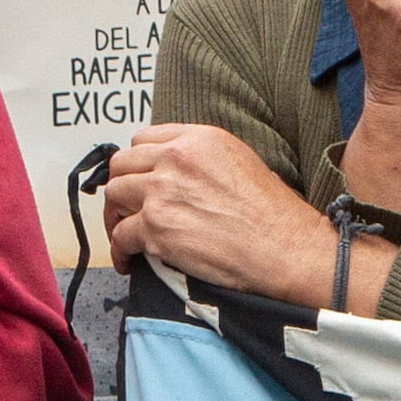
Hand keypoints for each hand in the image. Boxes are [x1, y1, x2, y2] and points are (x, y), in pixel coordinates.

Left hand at [100, 121, 358, 303]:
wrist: (286, 249)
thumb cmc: (274, 215)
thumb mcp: (240, 163)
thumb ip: (202, 160)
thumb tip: (178, 176)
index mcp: (199, 139)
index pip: (145, 139)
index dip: (138, 162)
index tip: (138, 179)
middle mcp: (176, 158)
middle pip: (122, 164)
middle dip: (121, 187)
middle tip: (126, 208)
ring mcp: (162, 191)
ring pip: (114, 196)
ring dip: (115, 218)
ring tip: (125, 235)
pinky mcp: (156, 227)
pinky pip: (120, 236)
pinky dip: (120, 251)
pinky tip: (129, 261)